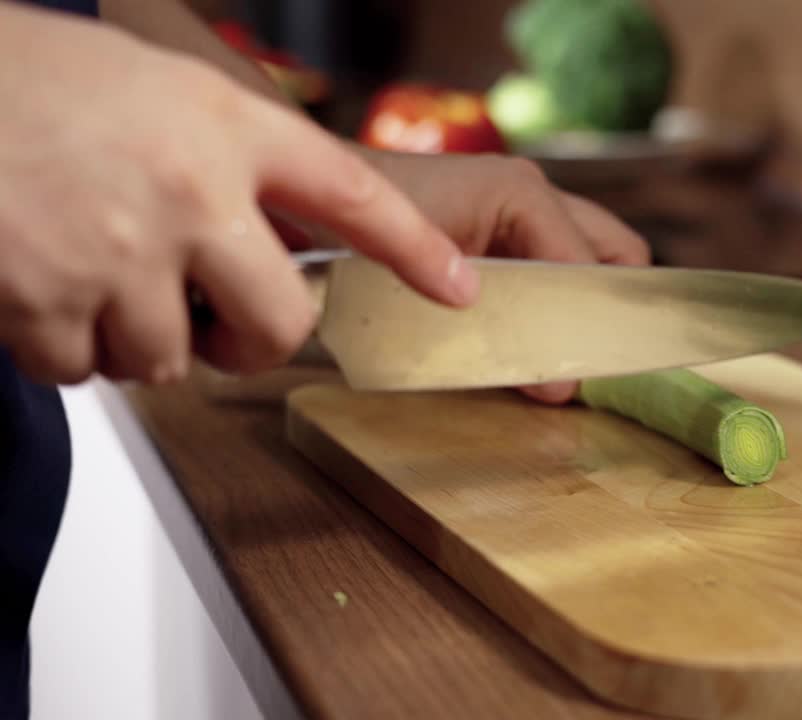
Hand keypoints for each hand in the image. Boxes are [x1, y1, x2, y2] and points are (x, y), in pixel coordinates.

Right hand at [0, 5, 472, 384]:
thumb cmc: (31, 78)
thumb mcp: (154, 88)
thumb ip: (223, 157)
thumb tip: (261, 240)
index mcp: (225, 127)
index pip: (352, 196)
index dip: (415, 249)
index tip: (458, 287)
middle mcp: (191, 192)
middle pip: (278, 322)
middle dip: (251, 343)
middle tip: (219, 329)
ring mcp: (121, 252)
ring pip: (167, 359)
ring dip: (134, 339)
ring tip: (88, 273)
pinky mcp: (45, 300)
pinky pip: (81, 369)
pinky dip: (61, 348)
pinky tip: (36, 287)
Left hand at [347, 149, 652, 403]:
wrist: (295, 208)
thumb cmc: (353, 241)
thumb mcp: (432, 294)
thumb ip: (505, 339)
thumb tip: (563, 389)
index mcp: (524, 196)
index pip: (602, 268)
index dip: (599, 326)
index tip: (584, 378)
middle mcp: (530, 193)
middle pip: (616, 254)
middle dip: (610, 307)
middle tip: (590, 364)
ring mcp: (514, 207)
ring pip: (588, 260)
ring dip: (578, 308)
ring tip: (559, 359)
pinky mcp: (493, 230)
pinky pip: (551, 265)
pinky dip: (550, 303)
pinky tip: (525, 342)